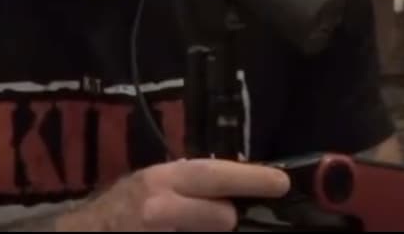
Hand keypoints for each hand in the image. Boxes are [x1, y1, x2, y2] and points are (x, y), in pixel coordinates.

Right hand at [56, 158, 290, 230]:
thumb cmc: (122, 210)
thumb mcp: (153, 187)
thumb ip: (189, 187)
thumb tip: (235, 195)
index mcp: (163, 180)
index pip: (214, 175)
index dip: (251, 178)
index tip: (282, 182)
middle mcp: (160, 207)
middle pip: (222, 218)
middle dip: (228, 220)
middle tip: (228, 219)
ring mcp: (157, 232)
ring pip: (212, 233)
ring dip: (206, 233)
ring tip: (188, 227)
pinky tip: (181, 233)